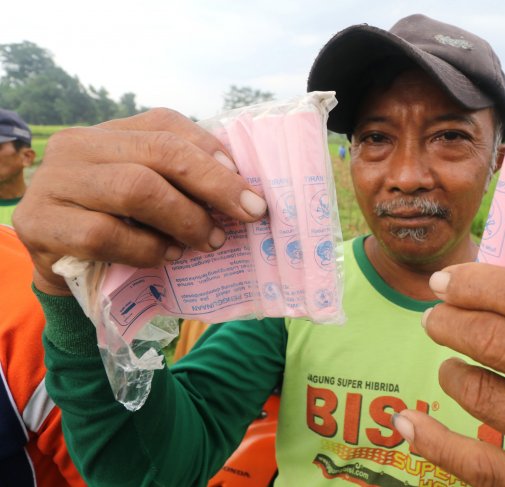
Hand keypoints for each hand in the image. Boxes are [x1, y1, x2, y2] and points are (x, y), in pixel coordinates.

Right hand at [13, 108, 267, 295]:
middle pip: (159, 152)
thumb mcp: (146, 195)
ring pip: (136, 189)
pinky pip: (105, 234)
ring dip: (185, 219)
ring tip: (208, 241)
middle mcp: (78, 145)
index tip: (247, 184)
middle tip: (250, 213)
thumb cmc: (115, 225)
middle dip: (214, 184)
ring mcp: (55, 181)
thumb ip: (179, 182)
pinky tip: (166, 257)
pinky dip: (146, 249)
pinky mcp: (40, 223)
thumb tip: (243, 193)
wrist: (56, 264)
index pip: (167, 123)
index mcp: (109, 132)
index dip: (211, 149)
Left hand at [392, 263, 504, 485]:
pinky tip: (408, 422)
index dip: (480, 284)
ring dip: (451, 373)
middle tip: (434, 319)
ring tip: (452, 367)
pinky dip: (430, 439)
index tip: (445, 282)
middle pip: (502, 342)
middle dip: (451, 321)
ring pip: (482, 395)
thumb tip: (481, 285)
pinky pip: (473, 462)